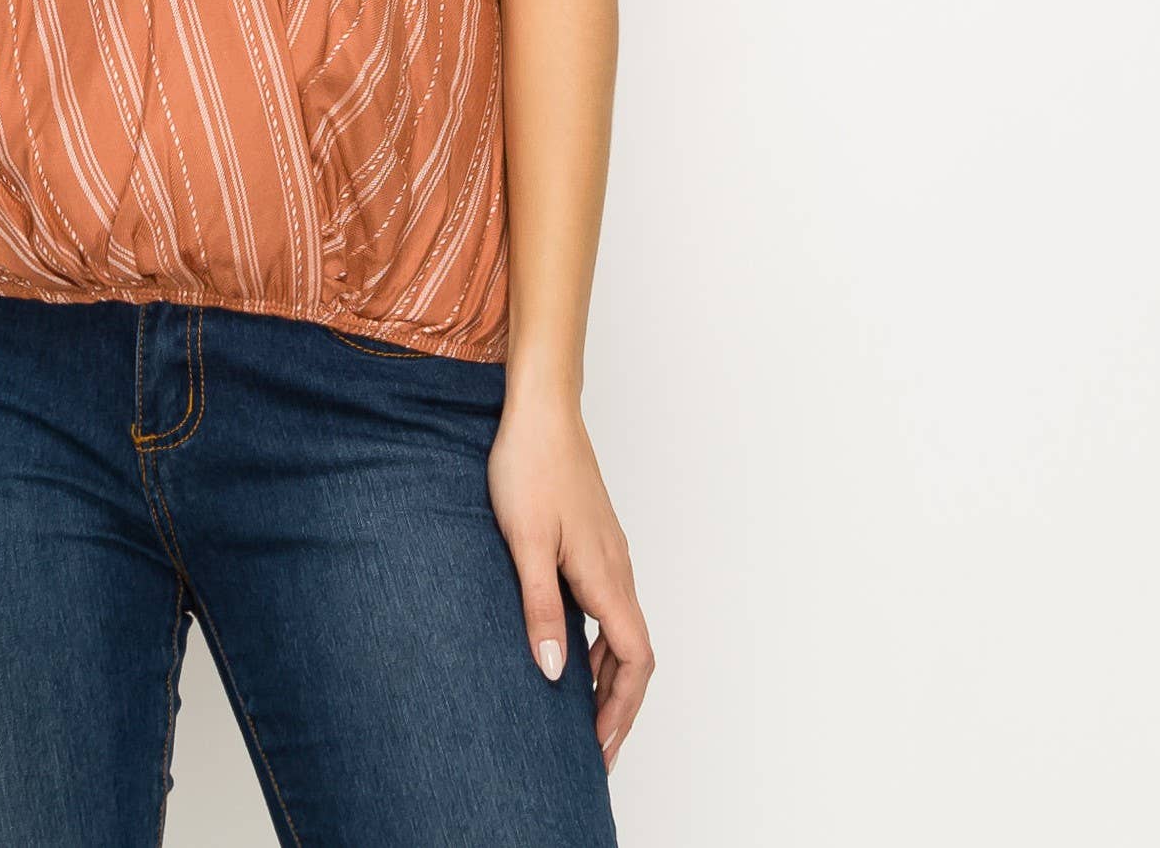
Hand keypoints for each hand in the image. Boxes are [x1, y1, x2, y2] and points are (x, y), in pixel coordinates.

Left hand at [487, 392, 655, 772]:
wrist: (539, 411)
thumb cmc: (530, 468)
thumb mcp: (525, 543)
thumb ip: (540, 608)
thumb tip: (554, 672)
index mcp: (606, 576)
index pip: (634, 661)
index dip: (621, 710)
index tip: (599, 748)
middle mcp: (616, 568)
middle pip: (633, 654)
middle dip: (617, 705)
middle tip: (593, 748)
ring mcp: (608, 553)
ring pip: (621, 629)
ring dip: (607, 674)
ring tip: (580, 711)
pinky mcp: (593, 539)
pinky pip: (607, 605)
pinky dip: (597, 639)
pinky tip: (569, 645)